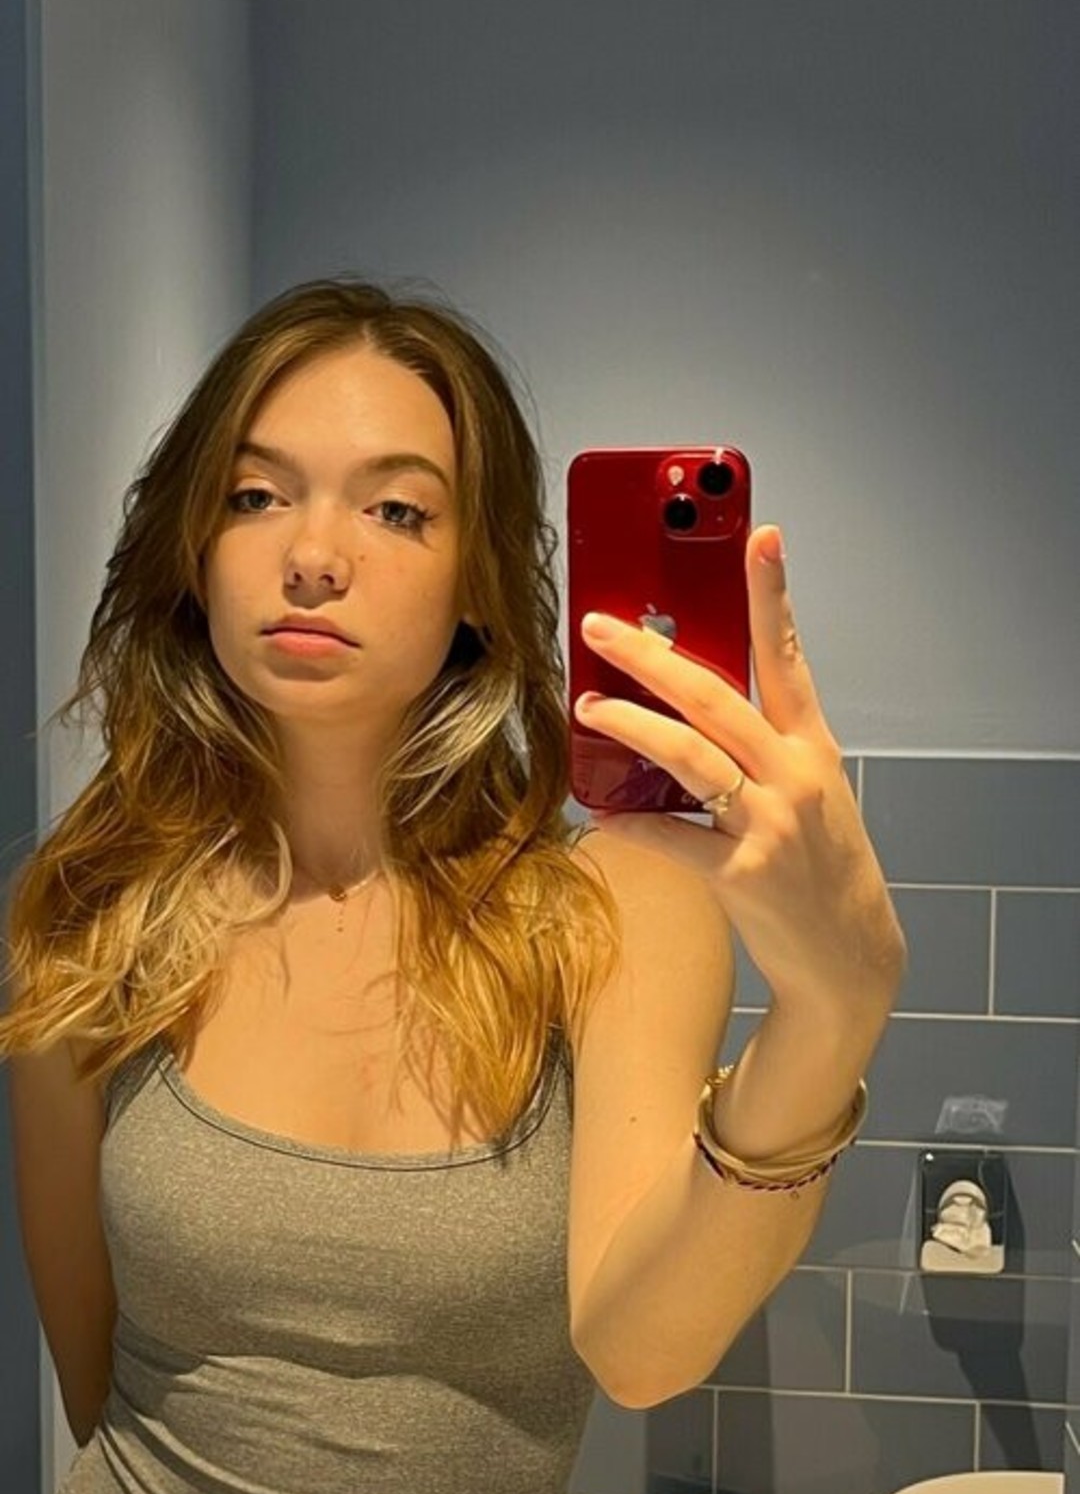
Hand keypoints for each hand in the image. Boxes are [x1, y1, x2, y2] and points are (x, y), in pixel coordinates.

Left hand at [574, 525, 906, 1021]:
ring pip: (689, 755)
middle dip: (650, 655)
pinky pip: (670, 837)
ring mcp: (771, 827)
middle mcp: (795, 778)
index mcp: (812, 748)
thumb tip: (682, 701)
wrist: (849, 957)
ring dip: (630, 726)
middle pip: (714, 696)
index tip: (762, 536)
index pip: (787, 657)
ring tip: (587, 709)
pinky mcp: (742, 878)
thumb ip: (761, 746)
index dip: (772, 595)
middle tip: (600, 627)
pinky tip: (599, 809)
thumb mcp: (809, 793)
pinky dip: (630, 821)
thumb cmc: (820, 866)